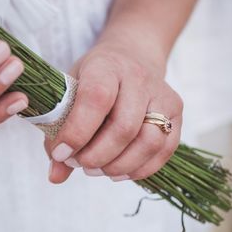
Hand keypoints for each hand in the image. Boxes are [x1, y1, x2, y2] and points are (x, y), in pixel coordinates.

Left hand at [44, 40, 182, 183]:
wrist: (132, 55)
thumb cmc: (93, 77)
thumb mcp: (68, 90)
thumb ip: (57, 132)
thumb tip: (55, 176)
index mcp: (106, 66)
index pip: (96, 99)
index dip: (77, 131)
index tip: (61, 153)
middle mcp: (138, 78)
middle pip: (124, 127)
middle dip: (97, 155)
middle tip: (77, 163)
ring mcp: (162, 95)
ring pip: (149, 142)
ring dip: (119, 166)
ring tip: (95, 169)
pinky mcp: (176, 113)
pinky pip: (164, 151)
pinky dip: (139, 169)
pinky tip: (117, 172)